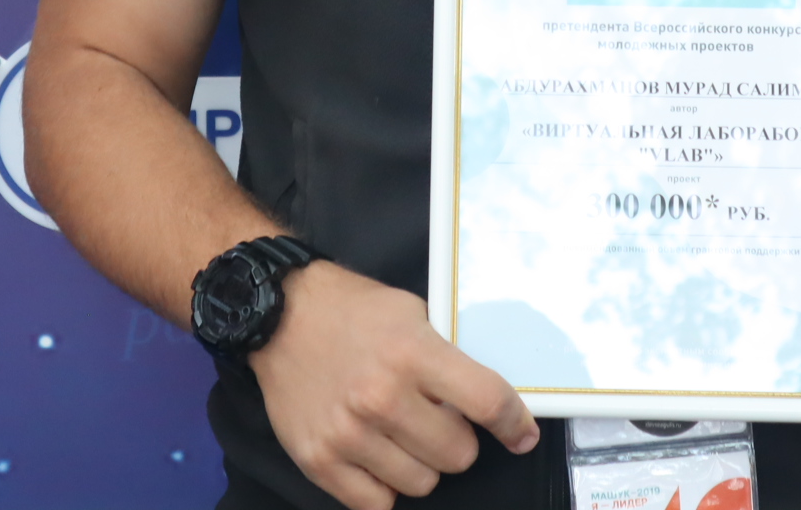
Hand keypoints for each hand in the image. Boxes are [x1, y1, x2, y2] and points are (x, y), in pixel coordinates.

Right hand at [251, 261, 540, 509]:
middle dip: (457, 440)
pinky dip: (384, 486)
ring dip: (421, 464)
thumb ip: (446, 357)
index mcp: (412, 353)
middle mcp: (381, 397)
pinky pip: (376, 504)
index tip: (522, 435)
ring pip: (423, 484)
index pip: (486, 402)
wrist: (278, 315)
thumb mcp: (411, 313)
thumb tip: (487, 400)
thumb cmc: (350, 311)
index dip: (514, 423)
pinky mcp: (319, 459)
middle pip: (459, 455)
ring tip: (401, 434)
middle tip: (437, 420)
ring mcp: (348, 433)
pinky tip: (378, 455)